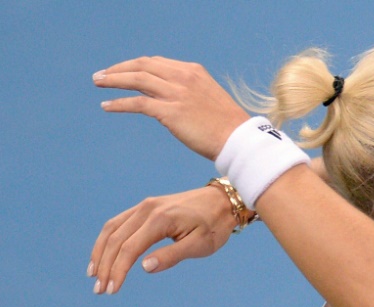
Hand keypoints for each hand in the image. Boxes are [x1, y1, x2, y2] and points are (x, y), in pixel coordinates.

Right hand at [89, 186, 234, 293]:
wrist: (222, 201)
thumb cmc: (214, 226)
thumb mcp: (200, 245)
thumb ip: (172, 256)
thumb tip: (144, 267)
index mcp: (160, 219)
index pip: (130, 248)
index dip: (118, 270)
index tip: (112, 290)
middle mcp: (146, 209)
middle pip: (116, 239)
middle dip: (105, 266)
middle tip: (99, 290)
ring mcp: (144, 206)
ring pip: (112, 229)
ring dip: (100, 252)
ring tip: (94, 274)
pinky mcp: (145, 208)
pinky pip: (118, 223)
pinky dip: (108, 239)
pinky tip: (104, 254)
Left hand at [94, 57, 248, 160]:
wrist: (239, 141)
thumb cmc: (228, 127)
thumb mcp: (209, 100)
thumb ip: (190, 94)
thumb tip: (171, 103)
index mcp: (193, 71)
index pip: (156, 63)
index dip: (136, 66)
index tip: (124, 72)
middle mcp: (183, 77)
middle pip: (142, 66)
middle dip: (119, 69)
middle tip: (103, 75)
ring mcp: (176, 93)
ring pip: (136, 80)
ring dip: (114, 80)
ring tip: (99, 84)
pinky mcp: (170, 112)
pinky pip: (137, 103)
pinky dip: (119, 103)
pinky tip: (107, 105)